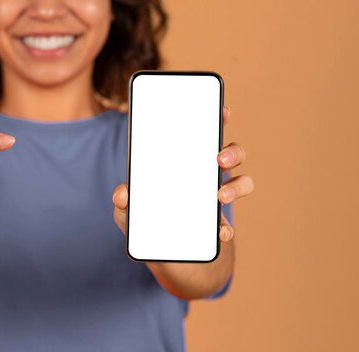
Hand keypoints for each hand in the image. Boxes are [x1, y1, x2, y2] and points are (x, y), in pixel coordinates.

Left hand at [112, 106, 253, 241]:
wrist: (162, 253)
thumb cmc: (147, 221)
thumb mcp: (128, 210)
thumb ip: (123, 200)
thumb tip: (122, 194)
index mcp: (187, 163)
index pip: (206, 135)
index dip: (218, 119)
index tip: (222, 110)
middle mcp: (207, 176)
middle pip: (232, 154)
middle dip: (232, 152)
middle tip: (218, 159)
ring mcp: (217, 200)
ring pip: (242, 182)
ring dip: (236, 186)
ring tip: (220, 196)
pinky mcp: (219, 226)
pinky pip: (231, 223)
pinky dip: (227, 227)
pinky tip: (220, 232)